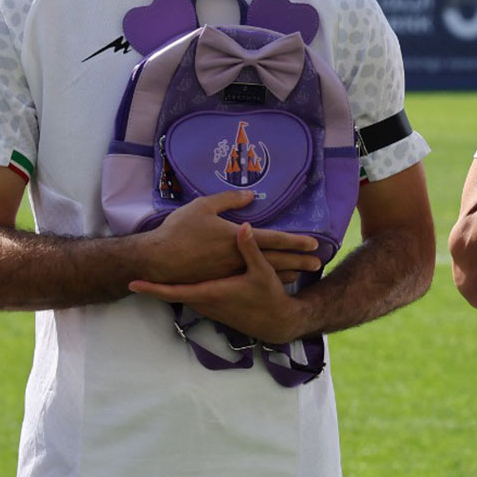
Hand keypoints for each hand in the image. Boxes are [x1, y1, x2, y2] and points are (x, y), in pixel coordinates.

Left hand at [130, 222, 308, 343]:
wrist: (275, 322)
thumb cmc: (268, 297)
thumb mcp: (262, 272)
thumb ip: (250, 249)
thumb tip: (244, 226)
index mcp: (210, 292)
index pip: (173, 292)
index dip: (152, 288)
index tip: (133, 283)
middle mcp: (204, 302)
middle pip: (173, 292)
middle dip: (156, 284)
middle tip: (138, 271)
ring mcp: (207, 307)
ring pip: (182, 293)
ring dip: (169, 284)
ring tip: (155, 270)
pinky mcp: (212, 308)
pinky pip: (191, 296)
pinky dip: (183, 287)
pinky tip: (184, 275)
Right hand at [143, 189, 321, 283]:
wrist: (157, 261)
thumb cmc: (179, 230)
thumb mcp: (203, 206)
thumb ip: (229, 199)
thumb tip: (251, 195)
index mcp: (237, 238)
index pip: (273, 239)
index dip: (295, 240)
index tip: (314, 242)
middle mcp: (238, 257)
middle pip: (276, 259)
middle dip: (299, 260)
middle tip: (318, 262)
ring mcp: (231, 272)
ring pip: (265, 273)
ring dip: (287, 272)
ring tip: (304, 272)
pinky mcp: (222, 281)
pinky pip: (251, 281)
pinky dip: (266, 280)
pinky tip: (276, 281)